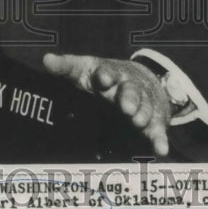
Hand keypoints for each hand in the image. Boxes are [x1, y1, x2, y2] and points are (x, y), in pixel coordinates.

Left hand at [42, 53, 170, 156]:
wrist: (142, 79)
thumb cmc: (104, 77)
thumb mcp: (85, 69)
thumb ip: (66, 67)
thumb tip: (46, 60)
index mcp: (109, 74)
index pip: (107, 72)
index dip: (105, 76)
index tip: (103, 79)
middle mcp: (127, 87)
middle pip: (130, 90)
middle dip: (129, 98)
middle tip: (126, 108)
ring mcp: (142, 103)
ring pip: (144, 108)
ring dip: (142, 115)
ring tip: (138, 122)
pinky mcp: (153, 120)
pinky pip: (157, 130)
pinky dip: (159, 139)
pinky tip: (161, 149)